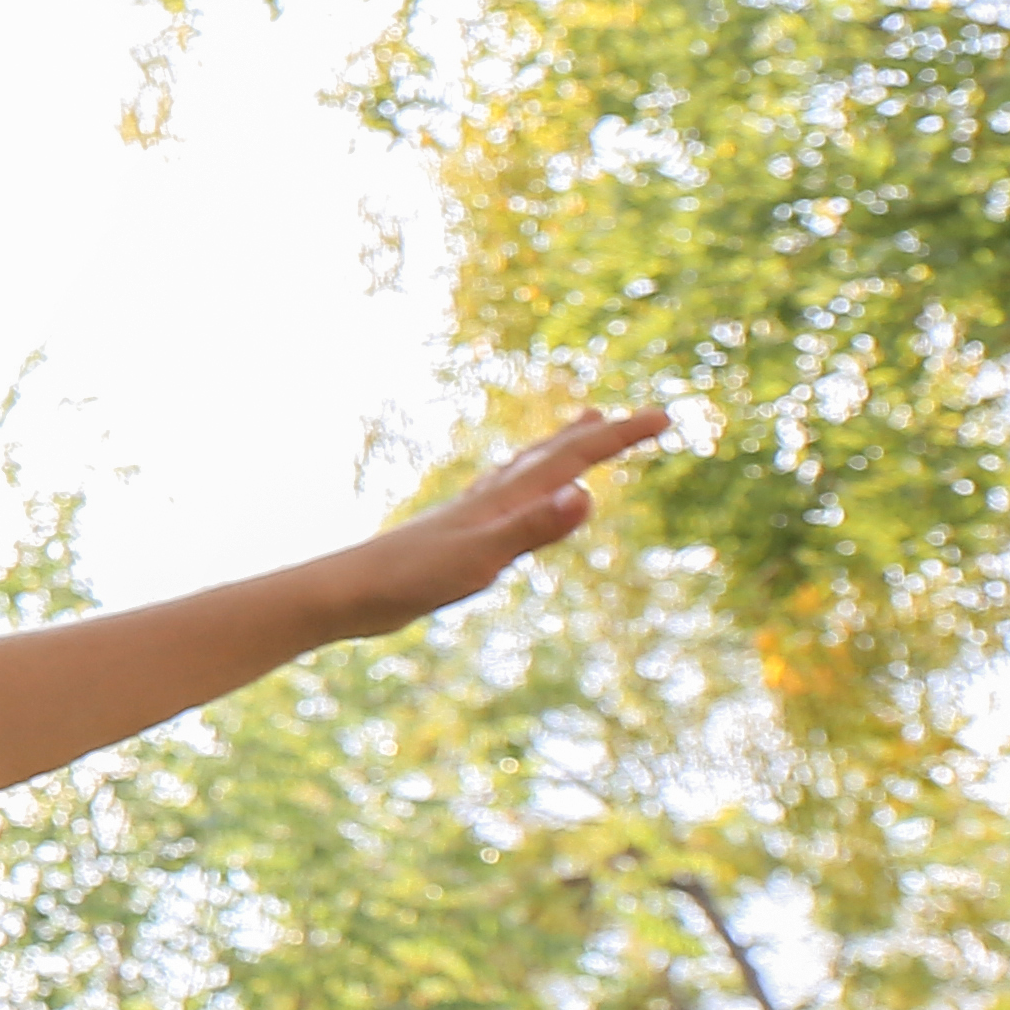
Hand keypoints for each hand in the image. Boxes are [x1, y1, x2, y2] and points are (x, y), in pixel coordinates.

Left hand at [316, 409, 669, 634]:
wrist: (345, 593)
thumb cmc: (409, 578)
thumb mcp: (481, 558)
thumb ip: (532, 529)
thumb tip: (586, 495)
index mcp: (504, 499)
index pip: (574, 459)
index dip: (620, 437)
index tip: (664, 417)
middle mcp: (489, 497)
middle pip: (552, 454)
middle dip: (596, 435)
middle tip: (631, 415)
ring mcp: (471, 514)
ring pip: (525, 469)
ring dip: (559, 447)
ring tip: (580, 427)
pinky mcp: (455, 535)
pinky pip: (504, 497)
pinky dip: (525, 482)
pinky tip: (514, 492)